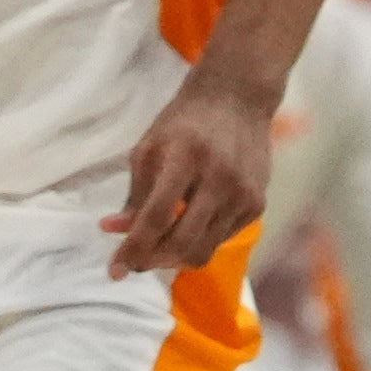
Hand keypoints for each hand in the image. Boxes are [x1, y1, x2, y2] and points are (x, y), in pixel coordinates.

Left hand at [102, 72, 270, 276]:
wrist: (237, 100)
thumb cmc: (183, 124)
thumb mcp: (148, 149)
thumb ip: (134, 194)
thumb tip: (113, 231)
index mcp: (187, 159)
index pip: (157, 217)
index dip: (133, 248)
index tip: (114, 270)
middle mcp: (221, 179)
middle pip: (182, 241)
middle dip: (151, 260)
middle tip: (132, 262)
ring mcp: (244, 194)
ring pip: (203, 249)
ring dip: (172, 258)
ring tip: (153, 250)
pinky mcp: (257, 204)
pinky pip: (221, 240)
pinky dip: (197, 243)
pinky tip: (182, 231)